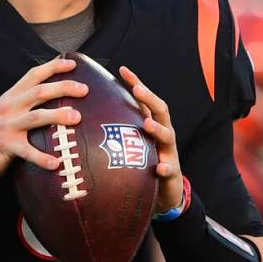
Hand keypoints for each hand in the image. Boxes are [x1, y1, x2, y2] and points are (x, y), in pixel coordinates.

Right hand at [0, 57, 87, 186]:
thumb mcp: (5, 110)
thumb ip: (24, 101)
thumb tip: (53, 93)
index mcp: (11, 96)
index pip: (33, 75)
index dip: (53, 67)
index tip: (73, 64)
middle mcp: (9, 107)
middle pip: (39, 92)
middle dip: (63, 88)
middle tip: (84, 89)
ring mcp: (7, 126)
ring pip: (36, 117)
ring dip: (57, 116)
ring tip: (76, 117)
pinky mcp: (5, 145)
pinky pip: (27, 151)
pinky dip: (42, 157)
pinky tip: (56, 162)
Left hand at [119, 66, 182, 212]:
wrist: (165, 192)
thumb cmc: (144, 162)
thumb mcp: (132, 142)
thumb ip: (119, 127)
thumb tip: (91, 112)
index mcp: (152, 124)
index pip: (145, 99)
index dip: (136, 83)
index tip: (122, 69)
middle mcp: (162, 134)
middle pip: (160, 110)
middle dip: (149, 98)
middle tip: (137, 89)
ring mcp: (169, 152)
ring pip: (167, 136)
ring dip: (157, 129)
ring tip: (147, 124)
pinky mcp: (171, 172)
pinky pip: (169, 169)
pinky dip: (165, 167)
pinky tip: (159, 167)